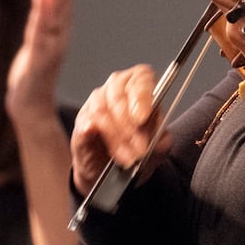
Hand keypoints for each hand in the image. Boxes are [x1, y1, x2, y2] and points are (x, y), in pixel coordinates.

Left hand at [6, 0, 72, 127]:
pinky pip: (42, 32)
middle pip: (63, 4)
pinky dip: (42, 12)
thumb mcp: (37, 44)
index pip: (62, 3)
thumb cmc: (31, 77)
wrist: (29, 109)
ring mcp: (51, 49)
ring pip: (56, 14)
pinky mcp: (40, 61)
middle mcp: (58, 39)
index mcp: (57, 34)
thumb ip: (41, 21)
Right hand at [71, 64, 168, 191]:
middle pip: (119, 94)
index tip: (142, 117)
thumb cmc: (135, 146)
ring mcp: (96, 102)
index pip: (141, 77)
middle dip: (130, 125)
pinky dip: (94, 132)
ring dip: (117, 137)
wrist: (109, 166)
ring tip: (129, 157)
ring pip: (103, 110)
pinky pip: (87, 122)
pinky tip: (102, 142)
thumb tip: (161, 140)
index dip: (142, 96)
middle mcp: (116, 88)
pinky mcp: (82, 120)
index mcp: (139, 85)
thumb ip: (162, 140)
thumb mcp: (156, 144)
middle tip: (140, 148)